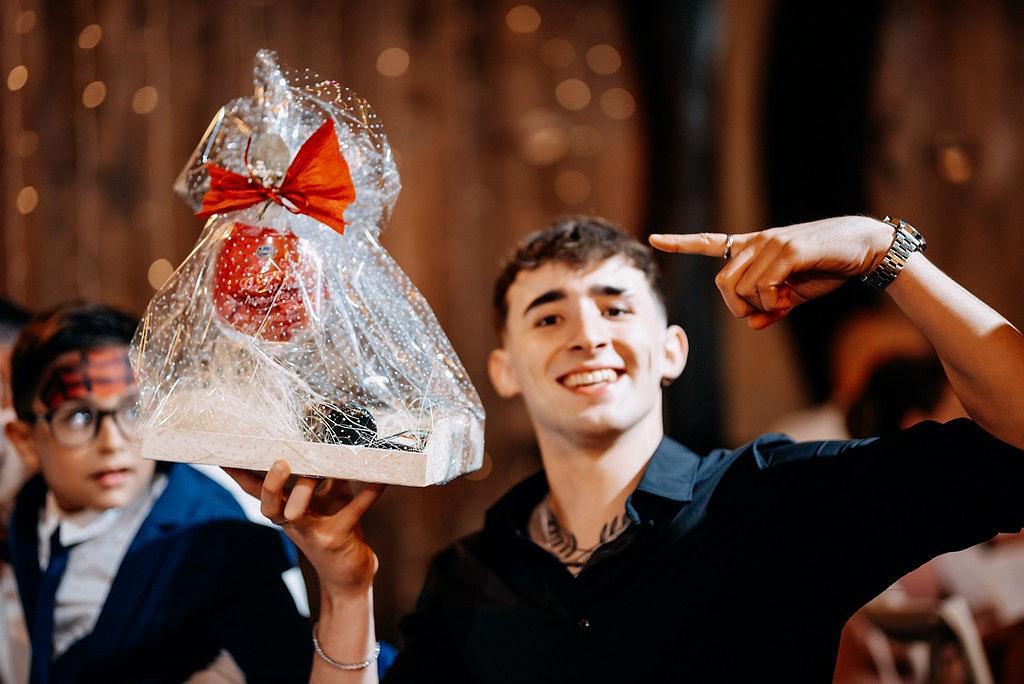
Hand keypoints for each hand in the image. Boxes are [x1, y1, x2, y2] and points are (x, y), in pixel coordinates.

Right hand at [224, 462, 386, 597]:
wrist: (349, 576)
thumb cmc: (335, 530)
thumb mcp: (329, 498)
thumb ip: (327, 472)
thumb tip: (330, 436)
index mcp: (286, 510)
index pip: (256, 491)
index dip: (239, 475)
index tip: (224, 454)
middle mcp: (293, 522)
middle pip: (270, 505)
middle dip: (271, 485)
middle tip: (279, 462)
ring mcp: (313, 532)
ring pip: (299, 512)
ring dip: (306, 490)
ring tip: (317, 466)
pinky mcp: (337, 539)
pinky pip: (352, 512)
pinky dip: (368, 494)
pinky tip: (381, 480)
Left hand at [650, 216, 892, 328]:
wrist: (863, 248)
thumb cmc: (827, 268)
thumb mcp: (793, 295)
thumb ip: (769, 308)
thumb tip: (750, 323)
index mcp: (753, 247)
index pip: (710, 242)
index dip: (681, 242)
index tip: (654, 238)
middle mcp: (756, 241)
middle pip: (723, 283)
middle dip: (738, 307)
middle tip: (765, 312)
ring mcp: (770, 243)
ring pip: (741, 287)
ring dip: (759, 306)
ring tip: (784, 303)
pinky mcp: (787, 250)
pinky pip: (762, 286)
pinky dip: (772, 301)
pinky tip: (788, 299)